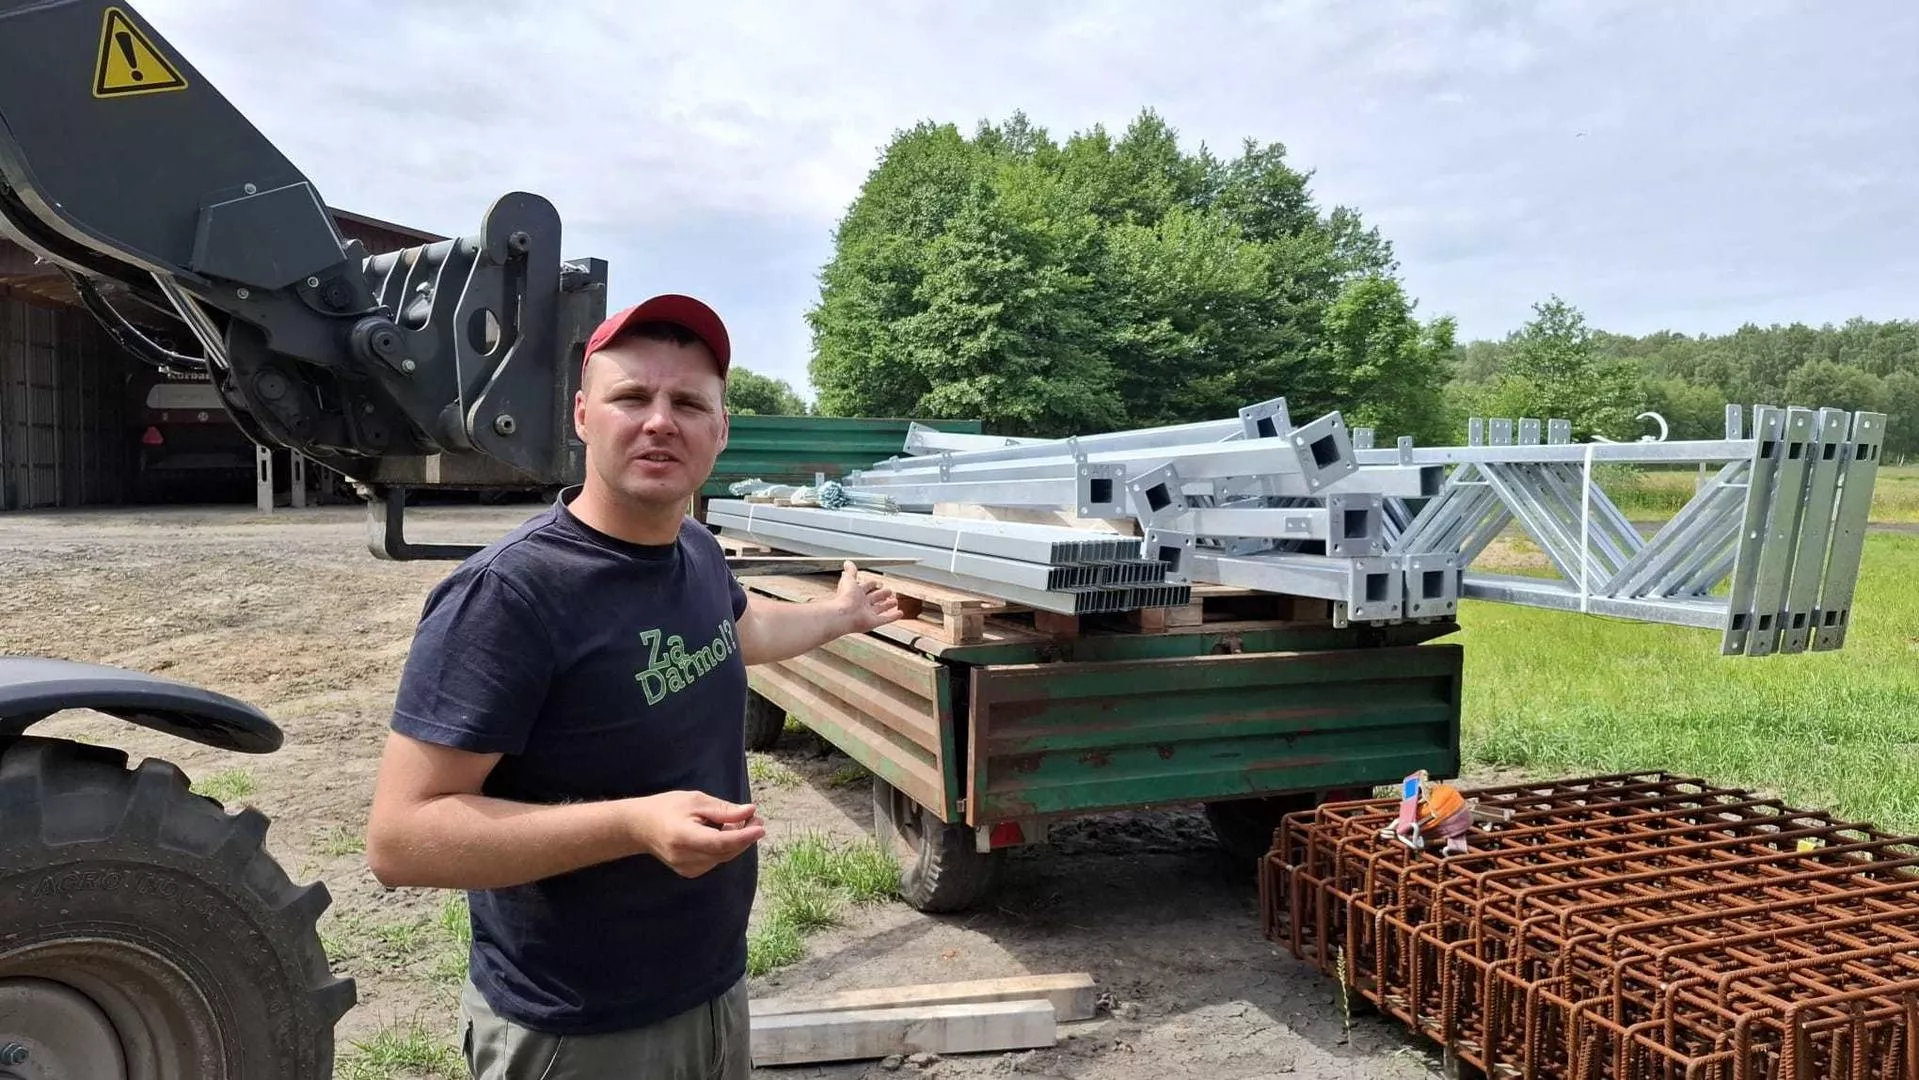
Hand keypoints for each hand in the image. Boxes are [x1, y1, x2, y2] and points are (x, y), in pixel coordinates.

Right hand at [628, 791, 765, 877]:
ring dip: (736, 841)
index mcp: (683, 837)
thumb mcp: (695, 800)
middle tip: (755, 817)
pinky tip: (721, 833)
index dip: (743, 836)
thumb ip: (723, 809)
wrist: (641, 827)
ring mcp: (687, 868)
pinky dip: (724, 847)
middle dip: (745, 836)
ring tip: (737, 822)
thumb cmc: (668, 808)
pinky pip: (716, 860)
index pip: (720, 842)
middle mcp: (685, 858)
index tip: (760, 827)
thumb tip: (750, 812)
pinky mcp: (690, 872)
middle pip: (725, 851)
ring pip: (723, 857)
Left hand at [832, 561, 902, 633]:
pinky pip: (885, 619)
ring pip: (880, 608)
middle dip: (881, 595)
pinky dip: (893, 616)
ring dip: (888, 605)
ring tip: (895, 601)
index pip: (865, 588)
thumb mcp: (848, 579)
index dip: (870, 584)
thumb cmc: (845, 598)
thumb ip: (850, 571)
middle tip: (889, 592)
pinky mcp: (873, 622)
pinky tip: (899, 613)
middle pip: (874, 598)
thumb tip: (847, 562)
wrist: (844, 615)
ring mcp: (867, 614)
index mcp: (855, 593)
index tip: (876, 582)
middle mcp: (861, 604)